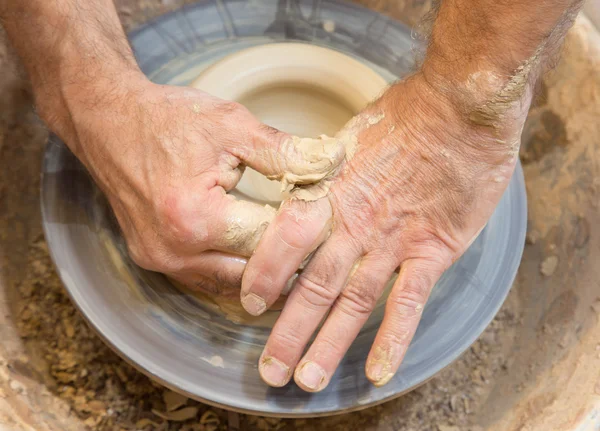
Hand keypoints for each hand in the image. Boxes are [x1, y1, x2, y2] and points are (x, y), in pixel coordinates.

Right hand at [50, 76, 344, 296]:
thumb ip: (285, 151)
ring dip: (261, 277)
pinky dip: (233, 272)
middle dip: (287, 265)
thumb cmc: (168, 119)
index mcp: (196, 218)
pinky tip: (256, 258)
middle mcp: (174, 251)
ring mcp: (159, 261)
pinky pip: (204, 280)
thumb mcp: (232, 125)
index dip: (303, 235)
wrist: (107, 120)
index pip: (268, 244)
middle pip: (251, 277)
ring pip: (228, 287)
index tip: (328, 227)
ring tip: (295, 259)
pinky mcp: (153, 260)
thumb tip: (332, 162)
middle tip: (320, 253)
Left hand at [241, 72, 531, 389]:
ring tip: (308, 381)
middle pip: (313, 284)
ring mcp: (392, 239)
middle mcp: (355, 222)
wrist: (461, 106)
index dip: (264, 273)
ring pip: (353, 300)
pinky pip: (408, 301)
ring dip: (329, 344)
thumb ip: (327, 170)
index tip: (248, 303)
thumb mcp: (351, 136)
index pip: (286, 238)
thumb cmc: (406, 114)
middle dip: (289, 331)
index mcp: (331, 191)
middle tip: (269, 370)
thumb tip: (302, 186)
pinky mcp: (432, 249)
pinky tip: (378, 372)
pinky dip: (393, 338)